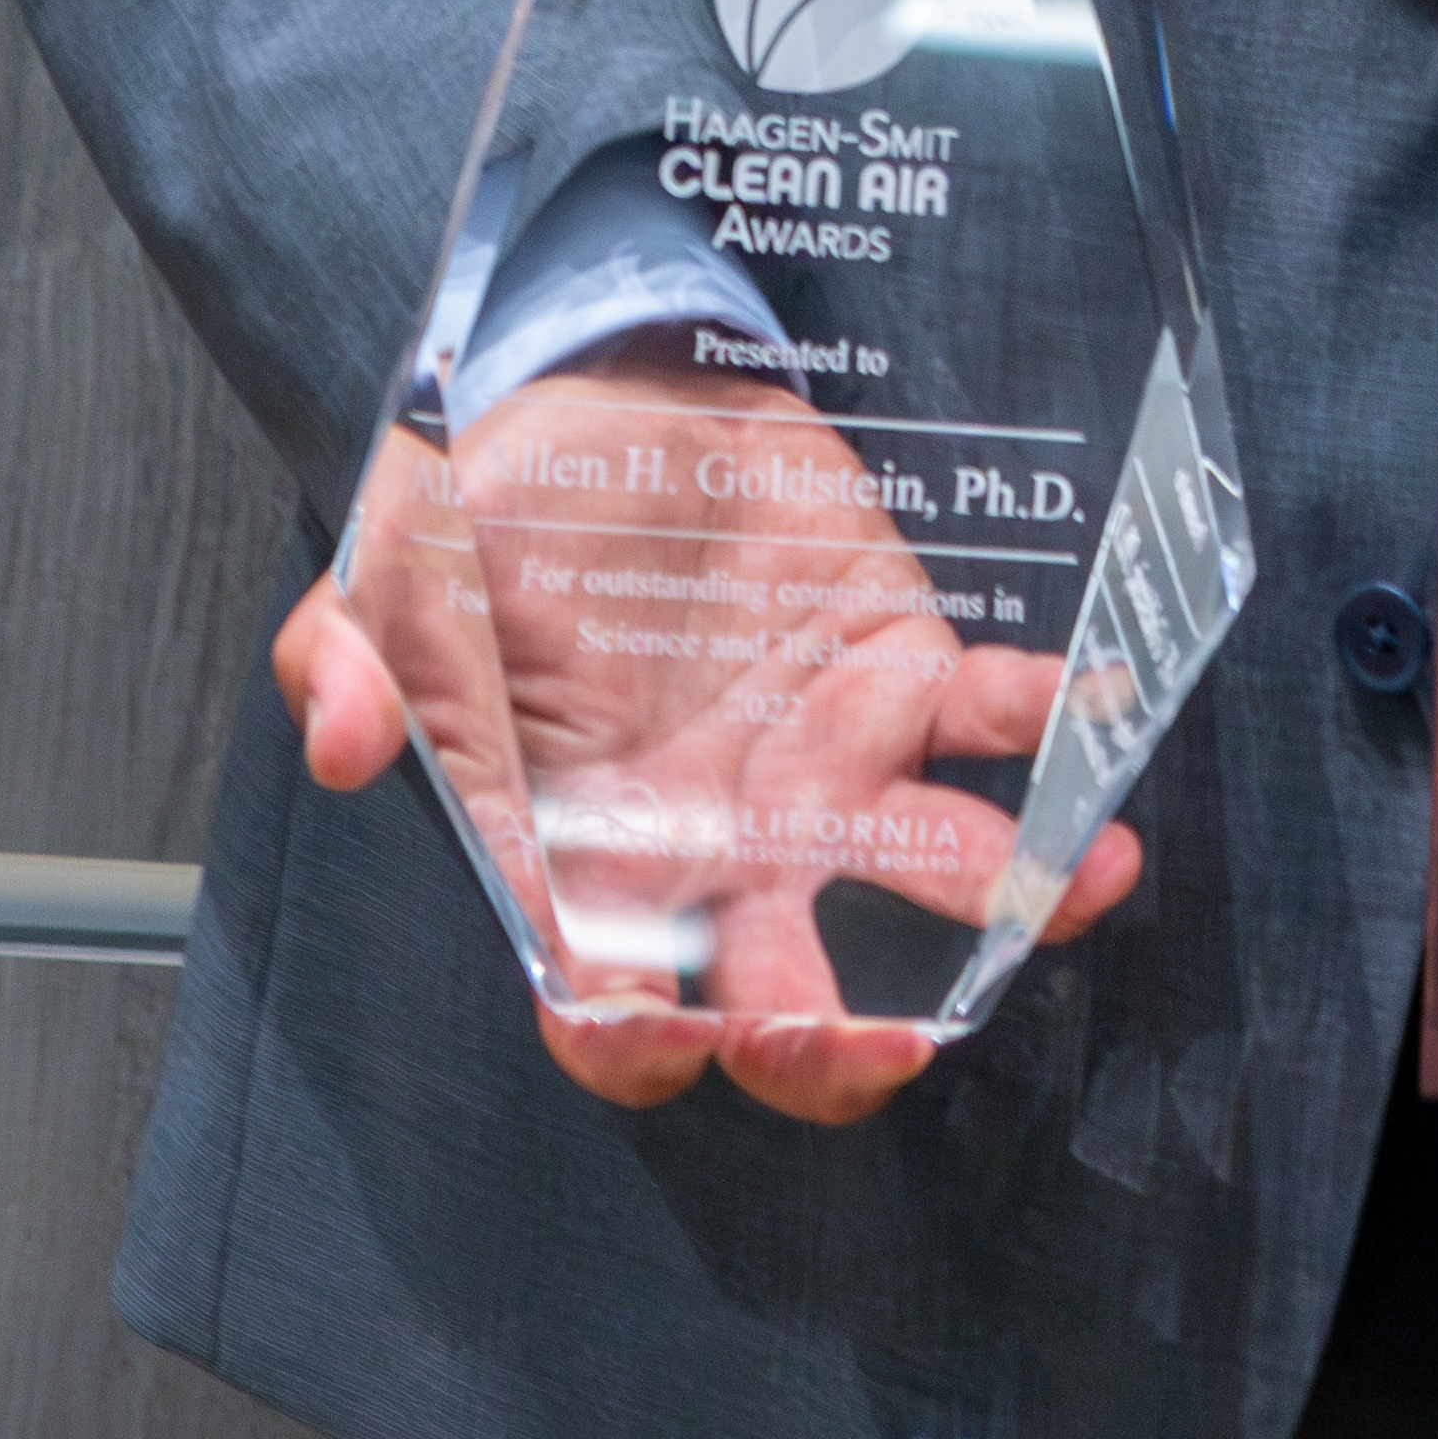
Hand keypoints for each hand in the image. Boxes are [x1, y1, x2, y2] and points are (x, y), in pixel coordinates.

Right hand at [279, 346, 1138, 1127]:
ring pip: (921, 878)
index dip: (639, 1044)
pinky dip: (1053, 720)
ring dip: (1010, 894)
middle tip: (880, 1041)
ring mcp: (825, 768)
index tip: (671, 1032)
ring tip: (1080, 879)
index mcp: (589, 865)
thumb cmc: (494, 518)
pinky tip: (1102, 707)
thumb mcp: (397, 571)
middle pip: (786, 1005)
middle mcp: (721, 851)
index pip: (611, 1013)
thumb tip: (335, 740)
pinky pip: (989, 719)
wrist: (609, 392)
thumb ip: (351, 659)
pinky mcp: (900, 668)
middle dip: (836, 1046)